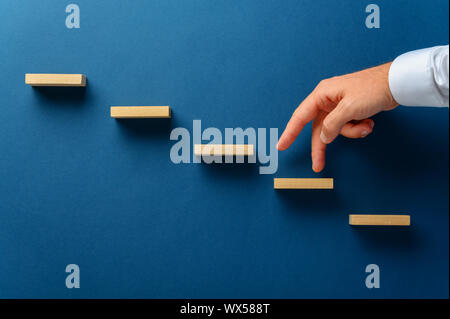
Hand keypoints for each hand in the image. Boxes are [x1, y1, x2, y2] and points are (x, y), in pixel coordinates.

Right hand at [277, 62, 398, 171]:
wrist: (396, 83)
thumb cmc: (372, 89)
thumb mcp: (349, 109)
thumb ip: (332, 125)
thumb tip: (323, 138)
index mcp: (322, 95)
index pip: (300, 116)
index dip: (289, 132)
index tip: (281, 146)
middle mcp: (327, 100)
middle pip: (318, 128)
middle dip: (322, 146)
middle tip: (318, 165)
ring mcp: (339, 106)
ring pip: (335, 129)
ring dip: (351, 132)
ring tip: (366, 126)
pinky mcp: (350, 110)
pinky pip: (347, 126)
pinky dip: (358, 128)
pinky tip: (369, 122)